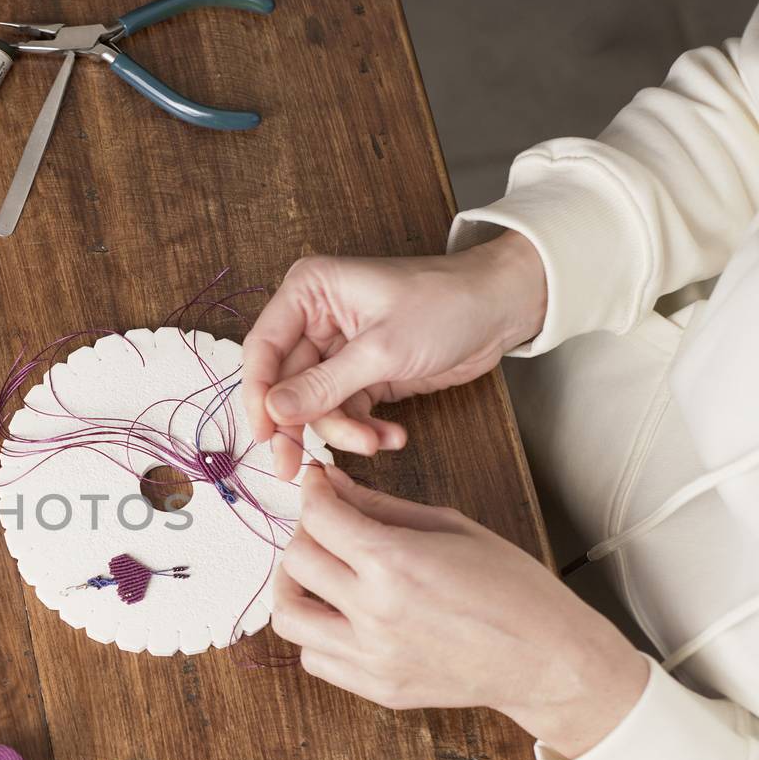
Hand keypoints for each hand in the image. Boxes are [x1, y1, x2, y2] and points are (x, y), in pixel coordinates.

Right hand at [243, 231, 546, 478]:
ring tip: (375, 442)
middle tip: (292, 466)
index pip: (262, 349)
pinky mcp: (361, 374)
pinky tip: (391, 436)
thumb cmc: (446, 305)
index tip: (264, 436)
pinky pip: (345, 411)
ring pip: (315, 405)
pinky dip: (365, 429)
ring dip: (343, 430)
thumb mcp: (380, 350)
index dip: (257, 395)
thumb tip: (273, 413)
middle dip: (299, 425)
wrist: (502, 310)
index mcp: (308, 293)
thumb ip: (322, 386)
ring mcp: (337, 350)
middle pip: (284, 384)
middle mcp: (315, 319)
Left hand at [271, 467, 647, 758]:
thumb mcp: (450, 528)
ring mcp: (371, 657)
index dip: (312, 492)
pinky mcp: (375, 688)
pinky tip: (341, 618)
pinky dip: (316, 635)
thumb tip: (328, 481)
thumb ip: (380, 506)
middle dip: (305, 534)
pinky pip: (313, 659)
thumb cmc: (512, 588)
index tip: (317, 485)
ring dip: (293, 588)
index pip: (318, 517)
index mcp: (395, 563)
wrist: (548, 660)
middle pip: (295, 561)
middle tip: (327, 528)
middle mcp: (374, 613)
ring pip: (288, 618)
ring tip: (319, 576)